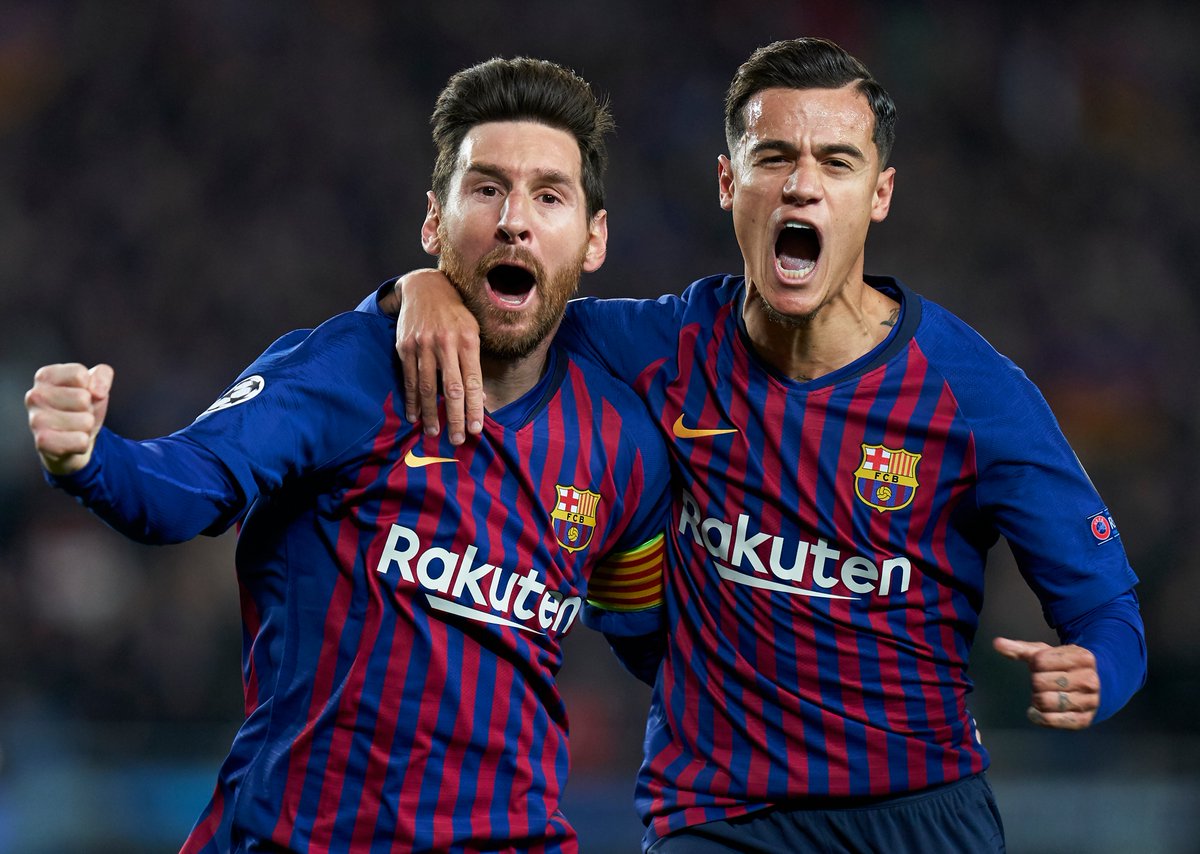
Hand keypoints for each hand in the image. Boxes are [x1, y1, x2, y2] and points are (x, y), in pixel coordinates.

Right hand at [25, 363, 113, 475]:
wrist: (73, 440)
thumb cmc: (82, 407)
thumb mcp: (96, 385)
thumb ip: (103, 374)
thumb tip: (97, 393)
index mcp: (45, 376)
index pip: (79, 375)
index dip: (90, 387)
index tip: (81, 393)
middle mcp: (35, 395)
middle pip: (83, 398)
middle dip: (89, 408)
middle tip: (78, 413)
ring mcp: (36, 419)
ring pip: (85, 421)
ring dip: (87, 426)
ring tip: (75, 426)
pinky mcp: (42, 441)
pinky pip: (81, 441)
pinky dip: (83, 443)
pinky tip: (70, 440)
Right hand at [392, 269, 483, 444]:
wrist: (425, 288)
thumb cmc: (456, 314)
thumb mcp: (473, 331)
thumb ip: (475, 364)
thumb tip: (480, 400)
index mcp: (468, 340)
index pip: (473, 382)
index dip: (474, 408)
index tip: (475, 429)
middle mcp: (446, 343)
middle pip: (451, 388)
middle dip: (455, 417)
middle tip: (457, 439)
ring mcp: (423, 345)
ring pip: (427, 387)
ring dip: (431, 414)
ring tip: (434, 432)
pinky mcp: (405, 346)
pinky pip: (409, 379)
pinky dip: (412, 400)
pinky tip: (414, 416)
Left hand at [993, 636, 1099, 729]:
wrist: (1099, 685)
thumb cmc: (1065, 666)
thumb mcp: (1047, 653)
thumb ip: (1020, 649)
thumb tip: (997, 643)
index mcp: (1081, 657)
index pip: (1040, 661)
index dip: (1035, 664)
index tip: (1043, 666)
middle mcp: (1089, 680)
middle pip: (1040, 682)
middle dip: (1036, 682)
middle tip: (1044, 683)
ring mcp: (1089, 701)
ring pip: (1045, 702)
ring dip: (1037, 699)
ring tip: (1044, 695)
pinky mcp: (1083, 720)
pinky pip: (1051, 720)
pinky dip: (1038, 717)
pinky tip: (1037, 711)